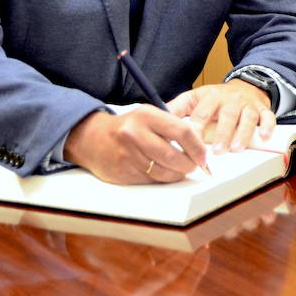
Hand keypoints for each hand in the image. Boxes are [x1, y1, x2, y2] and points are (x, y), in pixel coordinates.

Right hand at [63, 107, 207, 183]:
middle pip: (174, 156)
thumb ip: (171, 127)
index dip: (198, 147)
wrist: (92, 138)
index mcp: (145, 115)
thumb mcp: (148, 117)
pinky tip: (160, 172)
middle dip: (189, 165)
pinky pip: (151, 180)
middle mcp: (135, 134)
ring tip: (179, 169)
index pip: (182, 131)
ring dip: (177, 174)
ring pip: (164, 172)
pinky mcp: (122, 172)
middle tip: (194, 165)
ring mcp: (127, 155)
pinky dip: (161, 179)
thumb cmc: (128, 127)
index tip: (204, 155)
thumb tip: (199, 147)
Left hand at [168, 78, 274, 153]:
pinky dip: (268, 126)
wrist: (244, 86)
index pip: (202, 113)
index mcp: (210, 97)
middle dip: (222, 134)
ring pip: (246, 117)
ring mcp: (247, 104)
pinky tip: (265, 136)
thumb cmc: (216, 98)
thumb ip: (177, 109)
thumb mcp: (194, 98)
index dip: (196, 129)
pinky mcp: (262, 109)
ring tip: (236, 149)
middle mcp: (229, 99)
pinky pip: (268, 116)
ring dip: (242, 134)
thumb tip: (156, 118)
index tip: (191, 144)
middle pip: (226, 115)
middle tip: (216, 152)